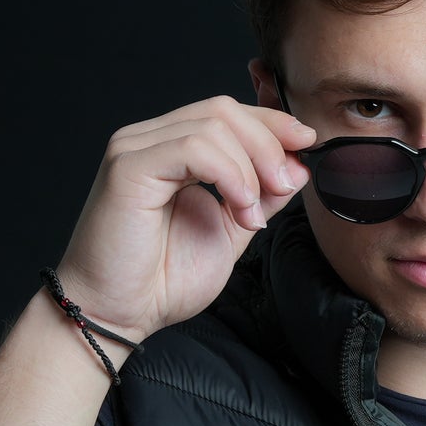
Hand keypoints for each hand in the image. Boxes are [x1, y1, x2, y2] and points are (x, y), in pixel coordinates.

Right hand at [49, 95, 315, 339]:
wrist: (117, 315)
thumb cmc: (160, 280)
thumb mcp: (230, 231)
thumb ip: (260, 196)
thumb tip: (297, 166)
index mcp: (171, 149)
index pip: (228, 113)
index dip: (272, 124)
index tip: (307, 146)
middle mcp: (150, 140)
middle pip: (224, 110)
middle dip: (268, 144)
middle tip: (286, 185)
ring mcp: (135, 148)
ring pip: (213, 124)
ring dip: (250, 168)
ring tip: (252, 215)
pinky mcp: (128, 167)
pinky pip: (193, 147)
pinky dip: (229, 174)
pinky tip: (239, 208)